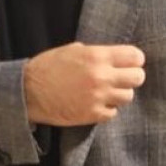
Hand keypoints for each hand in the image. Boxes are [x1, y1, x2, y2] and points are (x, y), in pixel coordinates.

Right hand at [23, 42, 145, 125]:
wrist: (28, 92)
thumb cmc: (47, 67)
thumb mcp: (72, 50)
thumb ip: (95, 53)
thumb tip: (114, 58)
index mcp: (96, 56)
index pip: (135, 56)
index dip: (134, 60)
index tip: (129, 63)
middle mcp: (101, 76)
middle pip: (138, 78)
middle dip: (131, 77)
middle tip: (120, 78)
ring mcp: (98, 97)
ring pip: (128, 96)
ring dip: (119, 94)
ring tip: (105, 91)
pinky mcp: (92, 115)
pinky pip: (113, 113)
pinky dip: (107, 108)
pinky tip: (95, 103)